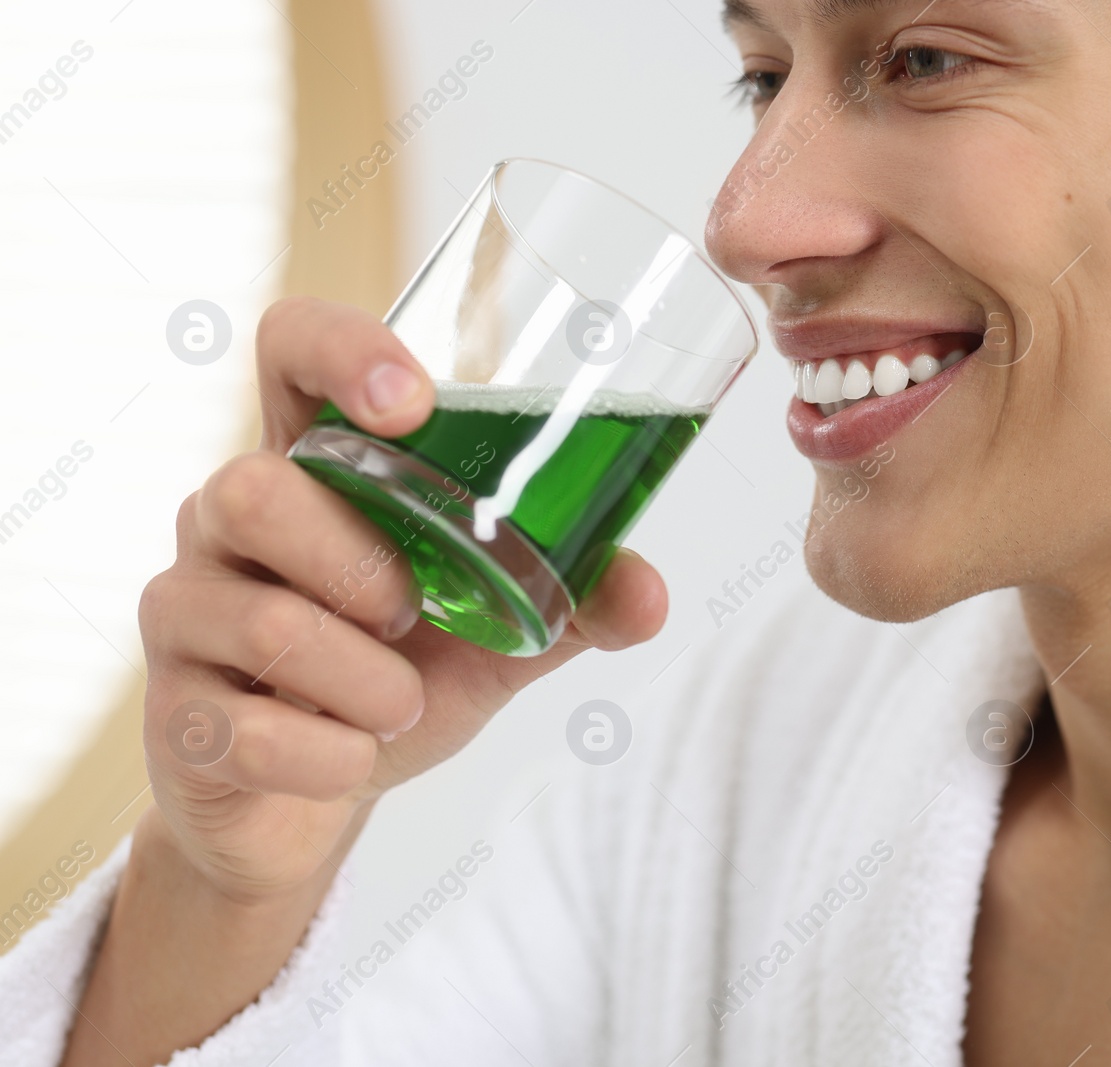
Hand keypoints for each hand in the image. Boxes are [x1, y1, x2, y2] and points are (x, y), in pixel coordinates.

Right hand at [138, 296, 668, 904]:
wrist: (311, 796)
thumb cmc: (399, 674)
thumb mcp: (498, 633)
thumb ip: (573, 601)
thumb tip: (651, 593)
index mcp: (316, 468)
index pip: (289, 349)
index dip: (338, 349)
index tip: (412, 404)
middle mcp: (229, 518)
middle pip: (253, 487)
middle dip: (359, 562)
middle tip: (416, 611)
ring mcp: (187, 609)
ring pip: (259, 615)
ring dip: (364, 678)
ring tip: (402, 705)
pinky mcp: (172, 710)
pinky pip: (244, 729)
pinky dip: (330, 756)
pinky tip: (353, 757)